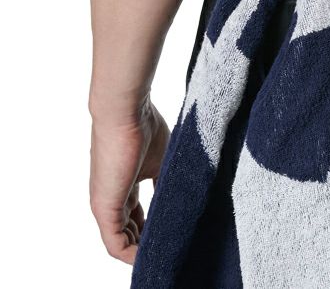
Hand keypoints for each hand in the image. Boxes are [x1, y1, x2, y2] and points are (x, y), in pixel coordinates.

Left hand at [89, 96, 169, 263]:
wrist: (127, 112)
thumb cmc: (145, 126)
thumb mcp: (163, 160)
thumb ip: (168, 183)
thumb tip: (185, 201)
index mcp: (127, 185)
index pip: (137, 217)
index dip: (153, 230)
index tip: (172, 235)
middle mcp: (114, 197)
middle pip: (129, 231)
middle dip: (148, 244)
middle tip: (171, 251)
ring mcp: (106, 203)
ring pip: (122, 241)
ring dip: (141, 253)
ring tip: (164, 257)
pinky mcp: (104, 207)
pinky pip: (115, 243)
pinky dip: (131, 255)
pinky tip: (149, 259)